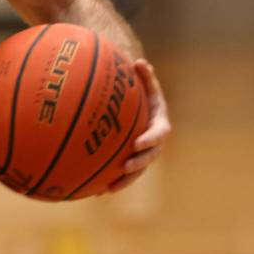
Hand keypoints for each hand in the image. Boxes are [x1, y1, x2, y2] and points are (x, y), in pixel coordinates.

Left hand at [108, 60, 171, 191]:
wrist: (140, 102)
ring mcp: (144, 151)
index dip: (151, 138)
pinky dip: (111, 180)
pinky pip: (123, 172)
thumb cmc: (139, 89)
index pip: (160, 132)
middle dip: (140, 163)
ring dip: (126, 179)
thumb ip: (144, 76)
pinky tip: (94, 191)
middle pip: (150, 155)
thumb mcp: (144, 82)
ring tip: (110, 188)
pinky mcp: (131, 158)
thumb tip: (140, 62)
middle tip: (126, 165)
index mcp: (159, 122)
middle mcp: (154, 140)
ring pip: (137, 169)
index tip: (138, 143)